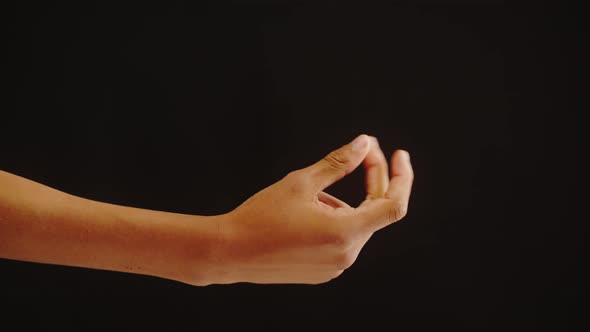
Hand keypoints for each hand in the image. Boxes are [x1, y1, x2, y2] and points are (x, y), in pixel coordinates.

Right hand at [214, 134, 413, 283]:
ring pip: (353, 224)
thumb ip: (338, 162)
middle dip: (369, 180)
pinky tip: (300, 216)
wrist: (230, 252)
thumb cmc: (261, 216)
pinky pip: (339, 239)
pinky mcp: (323, 272)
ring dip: (340, 203)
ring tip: (304, 198)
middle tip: (359, 153)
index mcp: (346, 233)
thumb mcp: (302, 182)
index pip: (393, 205)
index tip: (398, 155)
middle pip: (372, 211)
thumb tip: (363, 144)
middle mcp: (347, 255)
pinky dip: (332, 221)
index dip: (402, 177)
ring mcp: (336, 267)